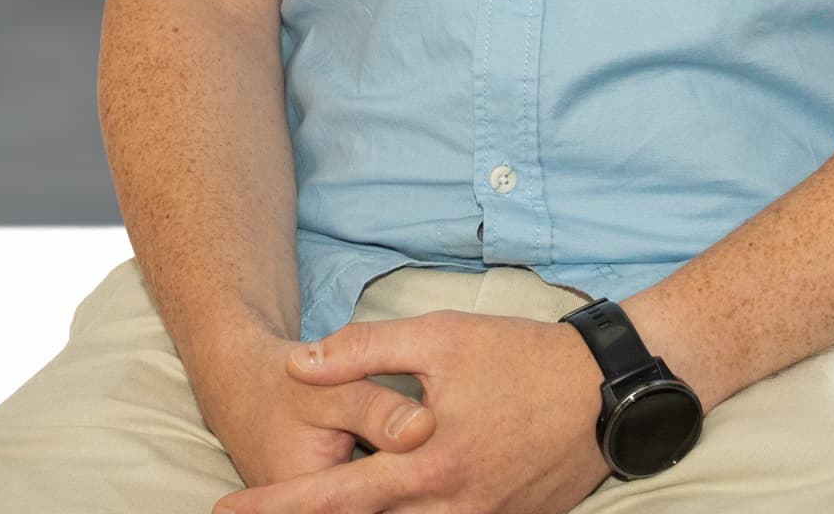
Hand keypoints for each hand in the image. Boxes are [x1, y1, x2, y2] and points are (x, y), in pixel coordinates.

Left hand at [213, 309, 612, 513]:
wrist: (605, 392)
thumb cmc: (521, 358)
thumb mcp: (441, 337)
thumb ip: (365, 351)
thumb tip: (299, 364)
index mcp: (426, 468)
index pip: (334, 501)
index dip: (278, 508)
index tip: (228, 510)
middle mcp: (449, 509)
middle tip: (261, 509)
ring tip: (329, 495)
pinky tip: (401, 494)